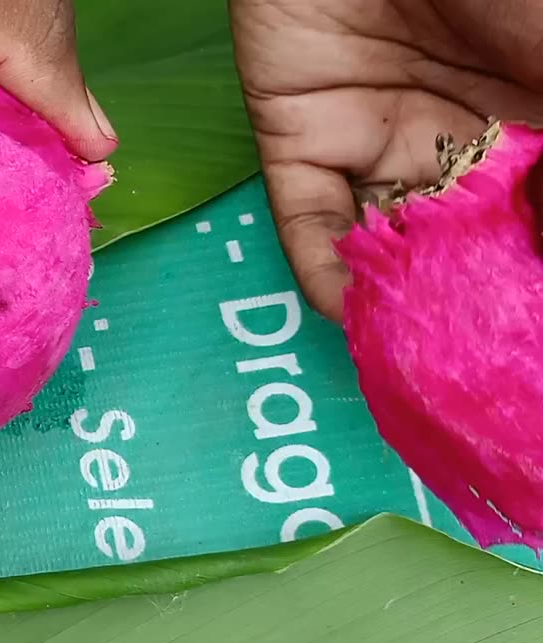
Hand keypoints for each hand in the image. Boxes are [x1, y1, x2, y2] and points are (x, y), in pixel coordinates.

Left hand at [230, 0, 542, 320]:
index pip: (525, 212)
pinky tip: (348, 312)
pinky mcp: (300, 135)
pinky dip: (323, 268)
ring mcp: (376, 138)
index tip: (520, 316)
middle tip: (467, 352)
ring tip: (408, 351)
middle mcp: (453, 135)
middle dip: (459, 294)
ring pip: (384, 238)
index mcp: (529, 112)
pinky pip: (307, 217)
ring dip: (393, 296)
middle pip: (457, 238)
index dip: (521, 264)